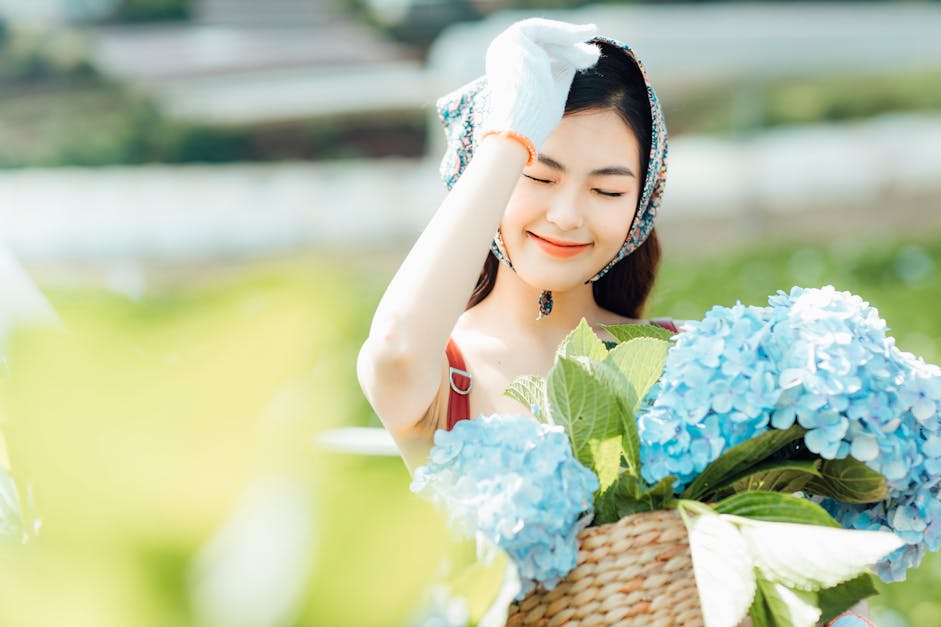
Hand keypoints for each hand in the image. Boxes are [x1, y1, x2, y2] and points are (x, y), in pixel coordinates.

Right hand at [482, 18, 600, 149]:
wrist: (521, 126)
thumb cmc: (537, 119)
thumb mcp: (554, 91)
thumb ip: (562, 73)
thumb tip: (581, 57)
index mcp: (509, 70)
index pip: (539, 52)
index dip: (566, 52)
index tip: (588, 57)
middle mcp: (502, 55)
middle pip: (544, 42)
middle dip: (572, 47)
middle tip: (595, 54)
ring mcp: (506, 45)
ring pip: (546, 35)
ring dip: (571, 45)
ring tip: (592, 56)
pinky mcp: (513, 38)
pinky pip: (544, 29)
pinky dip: (564, 32)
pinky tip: (583, 36)